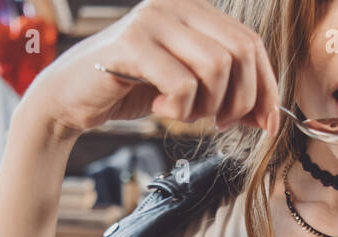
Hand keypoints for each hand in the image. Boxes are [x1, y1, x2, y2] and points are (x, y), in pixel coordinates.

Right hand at [19, 0, 279, 137]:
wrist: (69, 99)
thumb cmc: (128, 90)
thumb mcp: (186, 89)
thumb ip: (225, 94)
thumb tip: (269, 118)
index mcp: (192, 9)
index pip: (249, 43)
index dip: (266, 87)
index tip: (267, 124)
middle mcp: (174, 5)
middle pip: (240, 53)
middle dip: (240, 100)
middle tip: (218, 122)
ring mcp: (152, 20)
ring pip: (216, 67)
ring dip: (208, 105)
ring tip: (185, 114)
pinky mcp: (133, 44)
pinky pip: (183, 83)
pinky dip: (179, 108)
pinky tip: (160, 108)